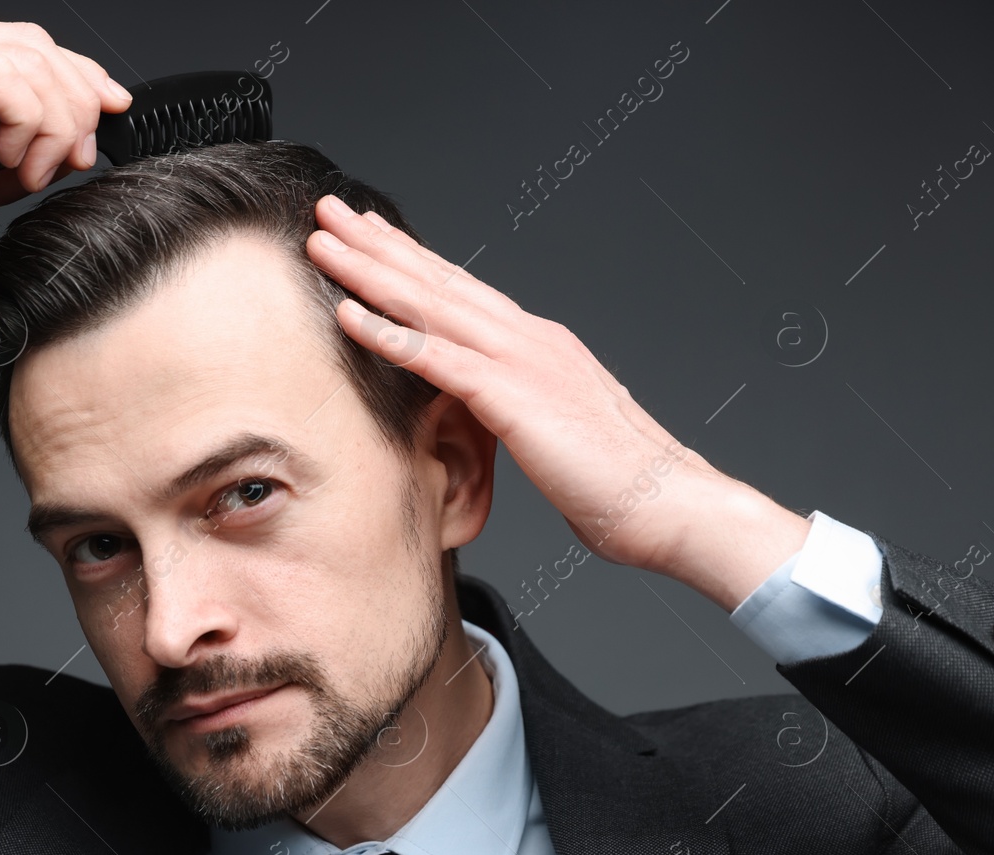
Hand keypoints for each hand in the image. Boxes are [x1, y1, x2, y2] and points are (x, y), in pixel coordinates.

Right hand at [0, 21, 131, 380]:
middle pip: (30, 43)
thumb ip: (1, 165)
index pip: (16, 46)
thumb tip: (60, 156)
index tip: (107, 115)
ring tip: (44, 171)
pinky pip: (2, 84)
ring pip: (24, 59)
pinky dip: (32, 125)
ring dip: (58, 119)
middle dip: (78, 97)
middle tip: (83, 154)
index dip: (74, 76)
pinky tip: (20, 167)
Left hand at [305, 193, 810, 609]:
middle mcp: (528, 339)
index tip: (372, 232)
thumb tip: (493, 417)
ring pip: (429, 304)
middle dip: (379, 242)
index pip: (463, 290)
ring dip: (370, 270)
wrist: (672, 503)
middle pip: (438, 279)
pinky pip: (437, 358)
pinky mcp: (512, 396)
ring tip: (322, 240)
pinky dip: (389, 333)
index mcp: (539, 345)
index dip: (413, 258)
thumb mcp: (557, 435)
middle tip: (330, 210)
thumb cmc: (621, 484)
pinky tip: (348, 313)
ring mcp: (521, 361)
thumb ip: (518, 413)